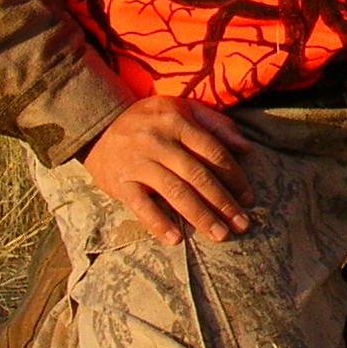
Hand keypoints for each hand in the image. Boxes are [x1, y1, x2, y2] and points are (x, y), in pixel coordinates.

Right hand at [82, 96, 254, 244]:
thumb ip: (216, 124)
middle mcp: (159, 141)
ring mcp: (138, 162)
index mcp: (178, 122)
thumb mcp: (183, 109)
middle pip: (198, 175)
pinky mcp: (120, 182)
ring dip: (200, 216)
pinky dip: (158, 222)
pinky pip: (141, 205)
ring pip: (174, 192)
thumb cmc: (151, 120)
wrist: (98, 125)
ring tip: (220, 234)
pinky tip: (176, 238)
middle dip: (223, 202)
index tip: (249, 199)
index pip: (213, 152)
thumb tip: (246, 148)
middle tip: (242, 225)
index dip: (234, 177)